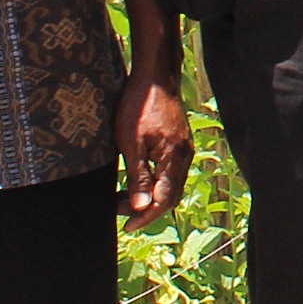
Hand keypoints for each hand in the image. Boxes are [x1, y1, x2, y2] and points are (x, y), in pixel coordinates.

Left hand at [114, 70, 190, 222]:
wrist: (154, 77)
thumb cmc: (139, 107)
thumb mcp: (131, 144)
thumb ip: (138, 176)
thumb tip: (141, 206)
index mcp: (174, 159)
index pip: (164, 200)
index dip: (145, 217)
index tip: (126, 226)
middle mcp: (184, 156)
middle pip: (170, 195)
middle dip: (146, 209)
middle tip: (118, 211)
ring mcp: (184, 148)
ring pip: (170, 184)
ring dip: (149, 196)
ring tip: (122, 197)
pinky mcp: (179, 142)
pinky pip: (170, 172)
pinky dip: (154, 182)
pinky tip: (136, 178)